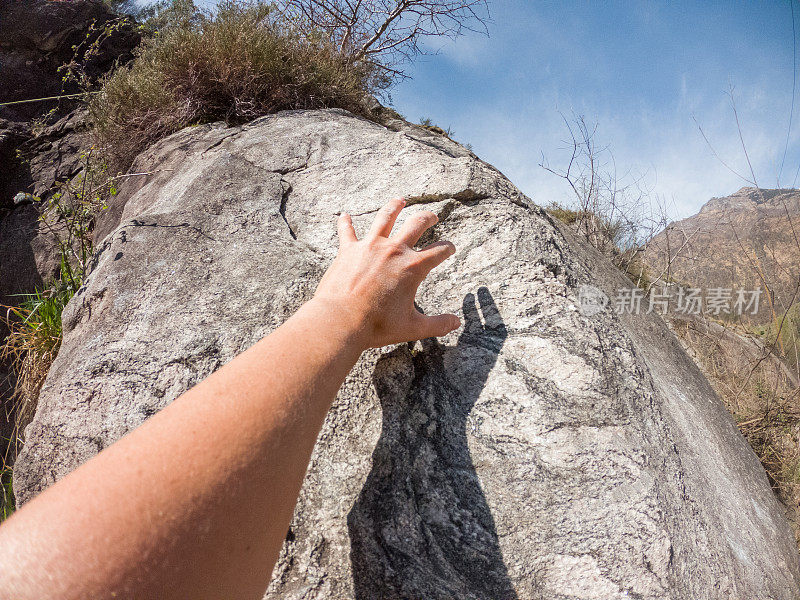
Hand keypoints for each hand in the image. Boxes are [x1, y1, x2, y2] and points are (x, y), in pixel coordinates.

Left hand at [312, 198, 459, 348]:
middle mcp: (394, 250)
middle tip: (432, 217)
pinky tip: (345, 215)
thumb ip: (438, 325)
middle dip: (427, 218)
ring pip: (385, 217)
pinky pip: (347, 231)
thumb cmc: (377, 325)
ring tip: (400, 200)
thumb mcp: (412, 328)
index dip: (448, 249)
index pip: (438, 251)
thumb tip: (456, 322)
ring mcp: (370, 246)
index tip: (450, 248)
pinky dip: (346, 222)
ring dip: (394, 206)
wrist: (341, 320)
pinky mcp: (348, 250)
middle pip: (416, 224)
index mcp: (413, 267)